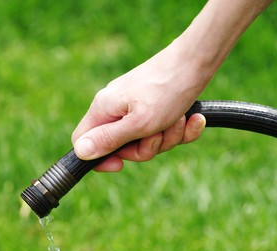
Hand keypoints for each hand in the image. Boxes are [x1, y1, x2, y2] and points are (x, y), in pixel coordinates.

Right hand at [72, 41, 207, 171]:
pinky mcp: (154, 105)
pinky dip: (179, 128)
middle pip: (122, 147)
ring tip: (180, 119)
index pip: (83, 141)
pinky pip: (162, 129)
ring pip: (146, 140)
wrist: (196, 60)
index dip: (99, 159)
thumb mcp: (138, 123)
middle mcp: (115, 108)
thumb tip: (79, 152)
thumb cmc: (166, 90)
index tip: (121, 165)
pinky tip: (193, 119)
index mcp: (103, 109)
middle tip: (159, 133)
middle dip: (147, 147)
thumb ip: (108, 139)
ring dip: (168, 136)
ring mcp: (135, 106)